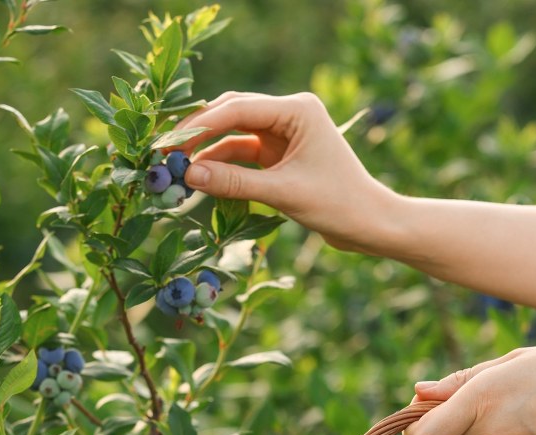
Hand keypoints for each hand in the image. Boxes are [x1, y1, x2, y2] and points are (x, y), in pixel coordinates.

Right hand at [175, 91, 399, 253]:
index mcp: (297, 109)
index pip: (238, 108)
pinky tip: (199, 179)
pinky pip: (242, 154)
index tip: (170, 142)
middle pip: (231, 113)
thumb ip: (234, 182)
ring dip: (207, 151)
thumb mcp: (282, 193)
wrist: (370, 225)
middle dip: (199, 133)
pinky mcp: (280, 154)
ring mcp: (284, 133)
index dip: (201, 125)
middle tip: (165, 152)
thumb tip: (188, 175)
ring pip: (233, 134)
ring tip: (177, 170)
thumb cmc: (337, 204)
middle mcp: (290, 113)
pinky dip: (222, 165)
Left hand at [402, 347, 535, 434]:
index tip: (424, 408)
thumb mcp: (513, 361)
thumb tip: (418, 392)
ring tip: (529, 402)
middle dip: (455, 416)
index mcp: (481, 401)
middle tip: (496, 390)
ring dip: (486, 425)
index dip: (414, 424)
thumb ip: (460, 380)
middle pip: (446, 434)